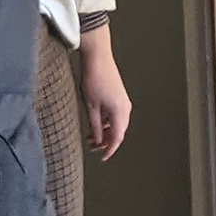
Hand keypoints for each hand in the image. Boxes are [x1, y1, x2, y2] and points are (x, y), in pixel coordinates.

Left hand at [77, 24, 131, 159]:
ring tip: (91, 136)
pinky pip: (116, 115)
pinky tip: (96, 123)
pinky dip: (106, 122)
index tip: (103, 158)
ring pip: (117, 124)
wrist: (98, 57)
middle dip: (106, 142)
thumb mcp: (90, 107)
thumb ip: (94, 126)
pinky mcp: (119, 96)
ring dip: (105, 132)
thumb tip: (98, 141)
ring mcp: (123, 101)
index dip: (109, 150)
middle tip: (92, 147)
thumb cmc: (94, 78)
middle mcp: (125, 108)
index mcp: (120, 112)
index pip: (117, 138)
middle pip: (118, 132)